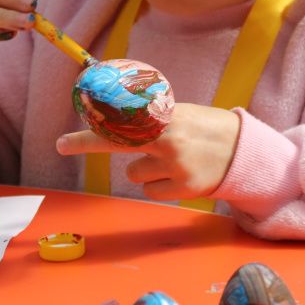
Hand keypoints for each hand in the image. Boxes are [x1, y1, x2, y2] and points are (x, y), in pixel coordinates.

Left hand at [56, 103, 240, 200]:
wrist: (243, 151)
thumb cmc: (205, 129)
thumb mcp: (180, 114)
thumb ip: (152, 119)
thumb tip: (115, 122)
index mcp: (168, 117)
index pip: (123, 119)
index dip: (92, 127)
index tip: (63, 138)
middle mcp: (168, 141)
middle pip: (118, 144)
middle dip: (86, 144)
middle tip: (61, 144)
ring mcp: (175, 166)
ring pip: (133, 173)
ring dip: (146, 168)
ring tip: (171, 160)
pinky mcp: (183, 188)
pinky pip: (150, 190)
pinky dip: (159, 185)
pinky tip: (179, 175)